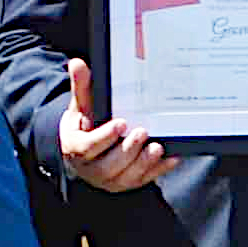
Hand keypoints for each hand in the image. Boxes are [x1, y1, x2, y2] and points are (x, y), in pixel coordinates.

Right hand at [57, 58, 169, 190]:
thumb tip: (77, 63)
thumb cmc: (84, 126)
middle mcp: (91, 169)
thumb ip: (81, 87)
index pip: (88, 147)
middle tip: (142, 133)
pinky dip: (158, 170)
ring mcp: (110, 179)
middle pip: (108, 166)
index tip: (121, 122)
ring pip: (126, 177)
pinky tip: (170, 158)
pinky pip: (143, 180)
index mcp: (76, 149)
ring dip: (143, 163)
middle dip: (127, 151)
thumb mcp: (80, 107)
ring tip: (157, 147)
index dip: (104, 137)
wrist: (84, 151)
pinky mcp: (126, 183)